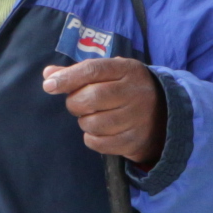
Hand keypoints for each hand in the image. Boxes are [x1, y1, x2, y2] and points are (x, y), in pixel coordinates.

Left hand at [43, 58, 166, 164]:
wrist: (164, 115)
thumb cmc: (126, 89)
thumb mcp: (109, 73)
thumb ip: (78, 72)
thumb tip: (48, 74)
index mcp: (128, 70)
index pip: (93, 70)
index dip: (67, 78)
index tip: (49, 85)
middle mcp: (135, 92)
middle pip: (91, 98)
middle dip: (75, 103)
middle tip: (78, 103)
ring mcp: (137, 118)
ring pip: (93, 123)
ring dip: (85, 122)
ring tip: (93, 116)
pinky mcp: (134, 140)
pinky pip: (99, 143)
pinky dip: (92, 138)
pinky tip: (99, 131)